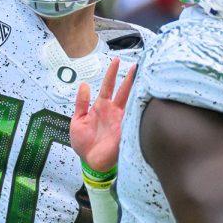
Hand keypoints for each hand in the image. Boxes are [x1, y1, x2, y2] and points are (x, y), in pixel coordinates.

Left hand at [71, 57, 136, 172]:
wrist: (89, 162)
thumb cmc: (84, 143)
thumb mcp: (77, 120)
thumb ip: (81, 103)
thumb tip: (84, 84)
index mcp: (102, 107)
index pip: (109, 86)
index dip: (112, 73)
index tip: (116, 60)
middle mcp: (114, 111)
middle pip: (124, 91)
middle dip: (130, 77)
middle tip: (137, 64)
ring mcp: (121, 120)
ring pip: (131, 102)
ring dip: (138, 90)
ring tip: (144, 77)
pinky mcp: (125, 131)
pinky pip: (133, 118)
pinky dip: (139, 109)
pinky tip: (145, 99)